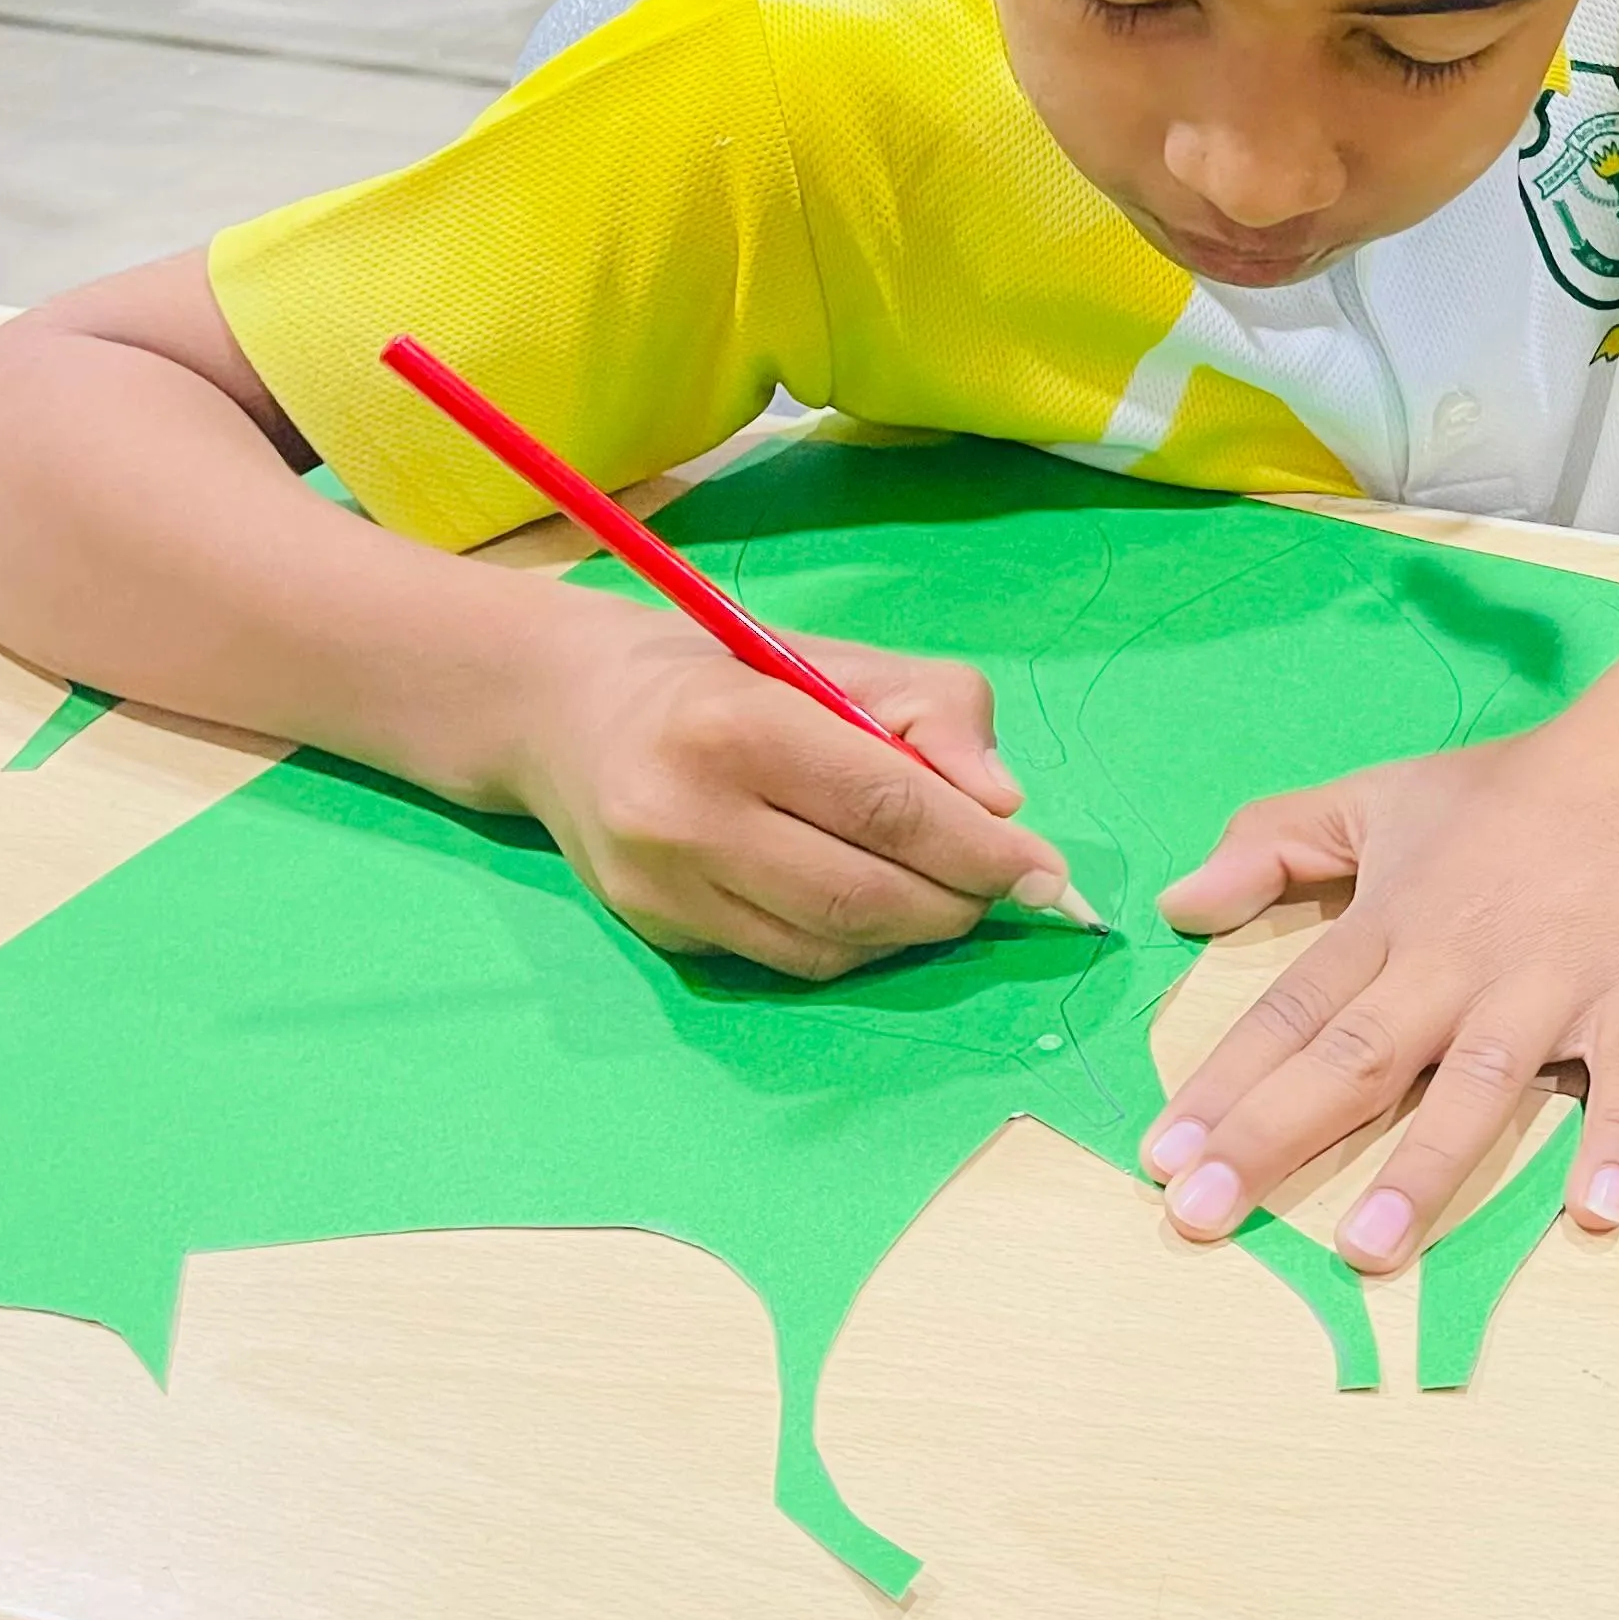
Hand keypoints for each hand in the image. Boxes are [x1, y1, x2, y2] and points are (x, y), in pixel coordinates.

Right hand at [504, 603, 1086, 979]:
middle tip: (1005, 885)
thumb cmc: (730, 673)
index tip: (1048, 871)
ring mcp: (662, 887)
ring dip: (913, 931)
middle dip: (959, 900)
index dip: (981, 850)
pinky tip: (874, 904)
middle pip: (863, 894)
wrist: (571, 711)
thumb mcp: (839, 658)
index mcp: (735, 726)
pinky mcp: (657, 932)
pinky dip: (854, 944)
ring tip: (946, 890)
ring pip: (830, 946)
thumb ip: (936, 711)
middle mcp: (685, 816)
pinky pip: (787, 961)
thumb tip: (1003, 804)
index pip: (887, 808)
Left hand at [1138, 709, 1618, 1268]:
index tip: (1160, 1155)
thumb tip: (1177, 902)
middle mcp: (1459, 960)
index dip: (1223, 1083)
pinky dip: (1616, 1142)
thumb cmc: (1519, 785)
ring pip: (1477, 1084)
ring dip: (1422, 1167)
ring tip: (1366, 1251)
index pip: (1292, 1010)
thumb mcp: (1381, 794)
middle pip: (1355, 1057)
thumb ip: (1274, 842)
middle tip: (1201, 1216)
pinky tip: (1593, 1213)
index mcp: (1394, 919)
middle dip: (1274, 1137)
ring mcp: (1552, 982)